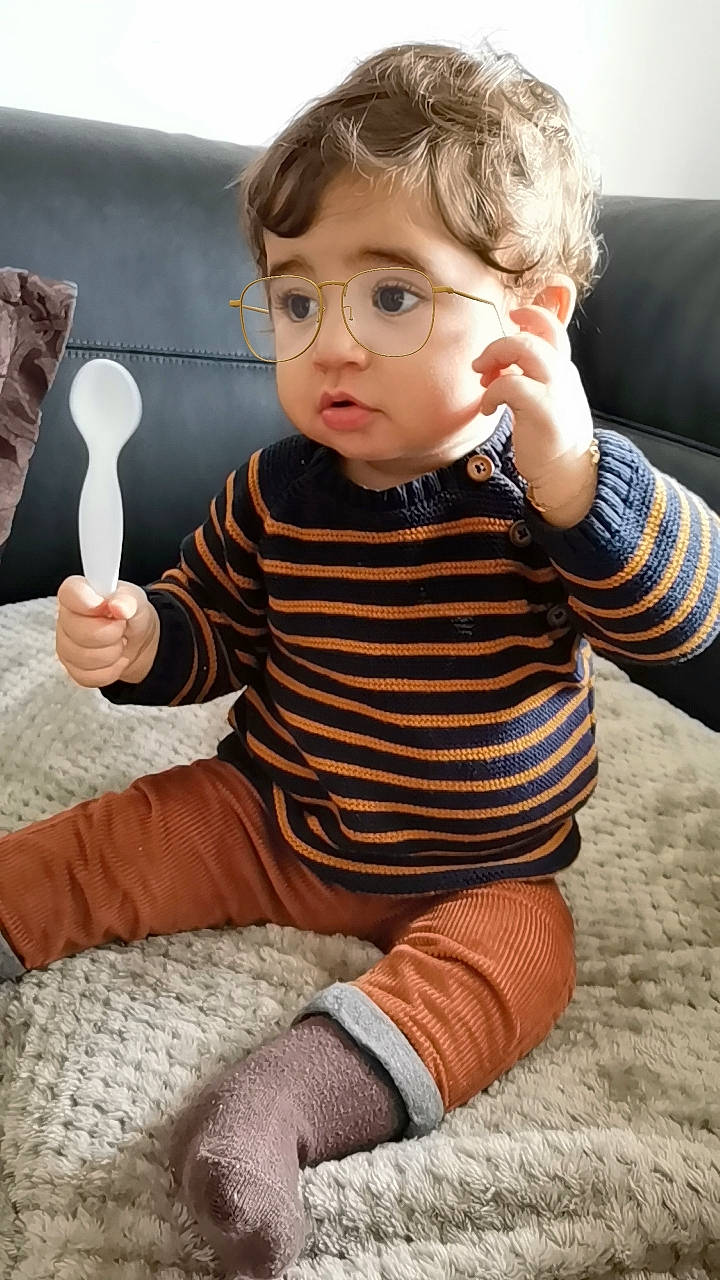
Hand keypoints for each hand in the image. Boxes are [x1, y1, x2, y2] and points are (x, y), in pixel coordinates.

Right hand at [56, 576, 158, 687]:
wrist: (137, 640)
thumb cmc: (130, 614)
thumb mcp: (136, 600)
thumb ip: (128, 599)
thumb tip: (118, 605)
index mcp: (76, 593)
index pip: (70, 594)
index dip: (92, 604)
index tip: (110, 608)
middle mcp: (65, 617)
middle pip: (81, 633)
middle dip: (111, 634)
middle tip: (120, 627)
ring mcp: (64, 645)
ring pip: (85, 659)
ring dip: (113, 653)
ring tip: (118, 642)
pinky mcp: (71, 668)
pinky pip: (89, 676)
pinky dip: (110, 670)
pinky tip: (113, 658)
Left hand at [472, 304, 594, 486]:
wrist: (568, 473)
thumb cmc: (551, 438)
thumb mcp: (547, 398)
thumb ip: (531, 377)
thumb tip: (501, 364)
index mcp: (563, 369)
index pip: (552, 327)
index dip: (531, 314)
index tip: (511, 318)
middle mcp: (562, 373)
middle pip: (531, 334)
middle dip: (499, 343)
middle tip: (482, 365)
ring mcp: (555, 389)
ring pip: (523, 348)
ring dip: (495, 357)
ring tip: (483, 379)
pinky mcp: (542, 409)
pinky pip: (509, 384)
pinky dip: (491, 393)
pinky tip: (488, 408)